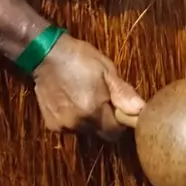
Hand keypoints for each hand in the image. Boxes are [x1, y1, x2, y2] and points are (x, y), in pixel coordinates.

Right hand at [29, 30, 147, 134]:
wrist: (45, 53)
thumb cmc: (79, 58)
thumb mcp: (106, 70)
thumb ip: (123, 93)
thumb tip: (140, 110)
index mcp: (94, 111)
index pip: (116, 132)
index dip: (120, 121)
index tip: (117, 108)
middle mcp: (78, 123)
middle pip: (100, 133)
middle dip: (104, 121)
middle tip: (100, 99)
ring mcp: (63, 125)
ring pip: (85, 130)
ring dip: (88, 120)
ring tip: (82, 97)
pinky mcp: (52, 124)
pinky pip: (70, 127)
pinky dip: (73, 118)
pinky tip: (69, 101)